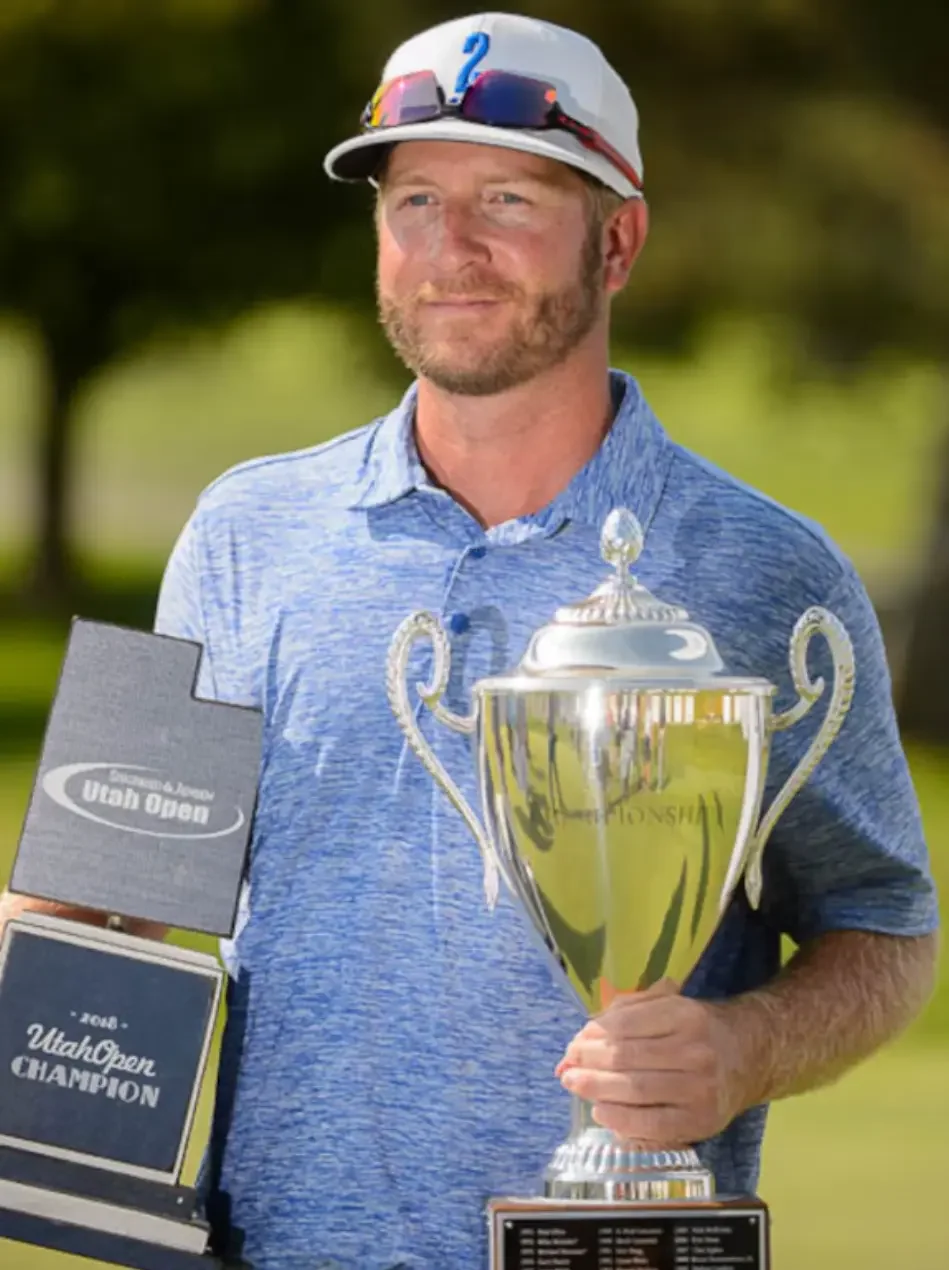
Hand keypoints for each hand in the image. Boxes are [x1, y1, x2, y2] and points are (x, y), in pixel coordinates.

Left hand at [555, 979, 753, 1146]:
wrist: (746, 1057)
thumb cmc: (694, 1030)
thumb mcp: (666, 1006)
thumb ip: (622, 1015)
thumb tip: (578, 1042)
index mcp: (684, 1014)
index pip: (624, 1025)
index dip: (592, 1036)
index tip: (574, 1044)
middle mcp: (695, 1050)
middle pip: (625, 1058)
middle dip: (588, 1063)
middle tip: (567, 1067)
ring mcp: (700, 1088)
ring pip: (635, 1091)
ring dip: (596, 1089)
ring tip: (574, 1085)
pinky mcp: (701, 1122)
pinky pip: (651, 1125)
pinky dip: (620, 1119)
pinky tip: (601, 1111)